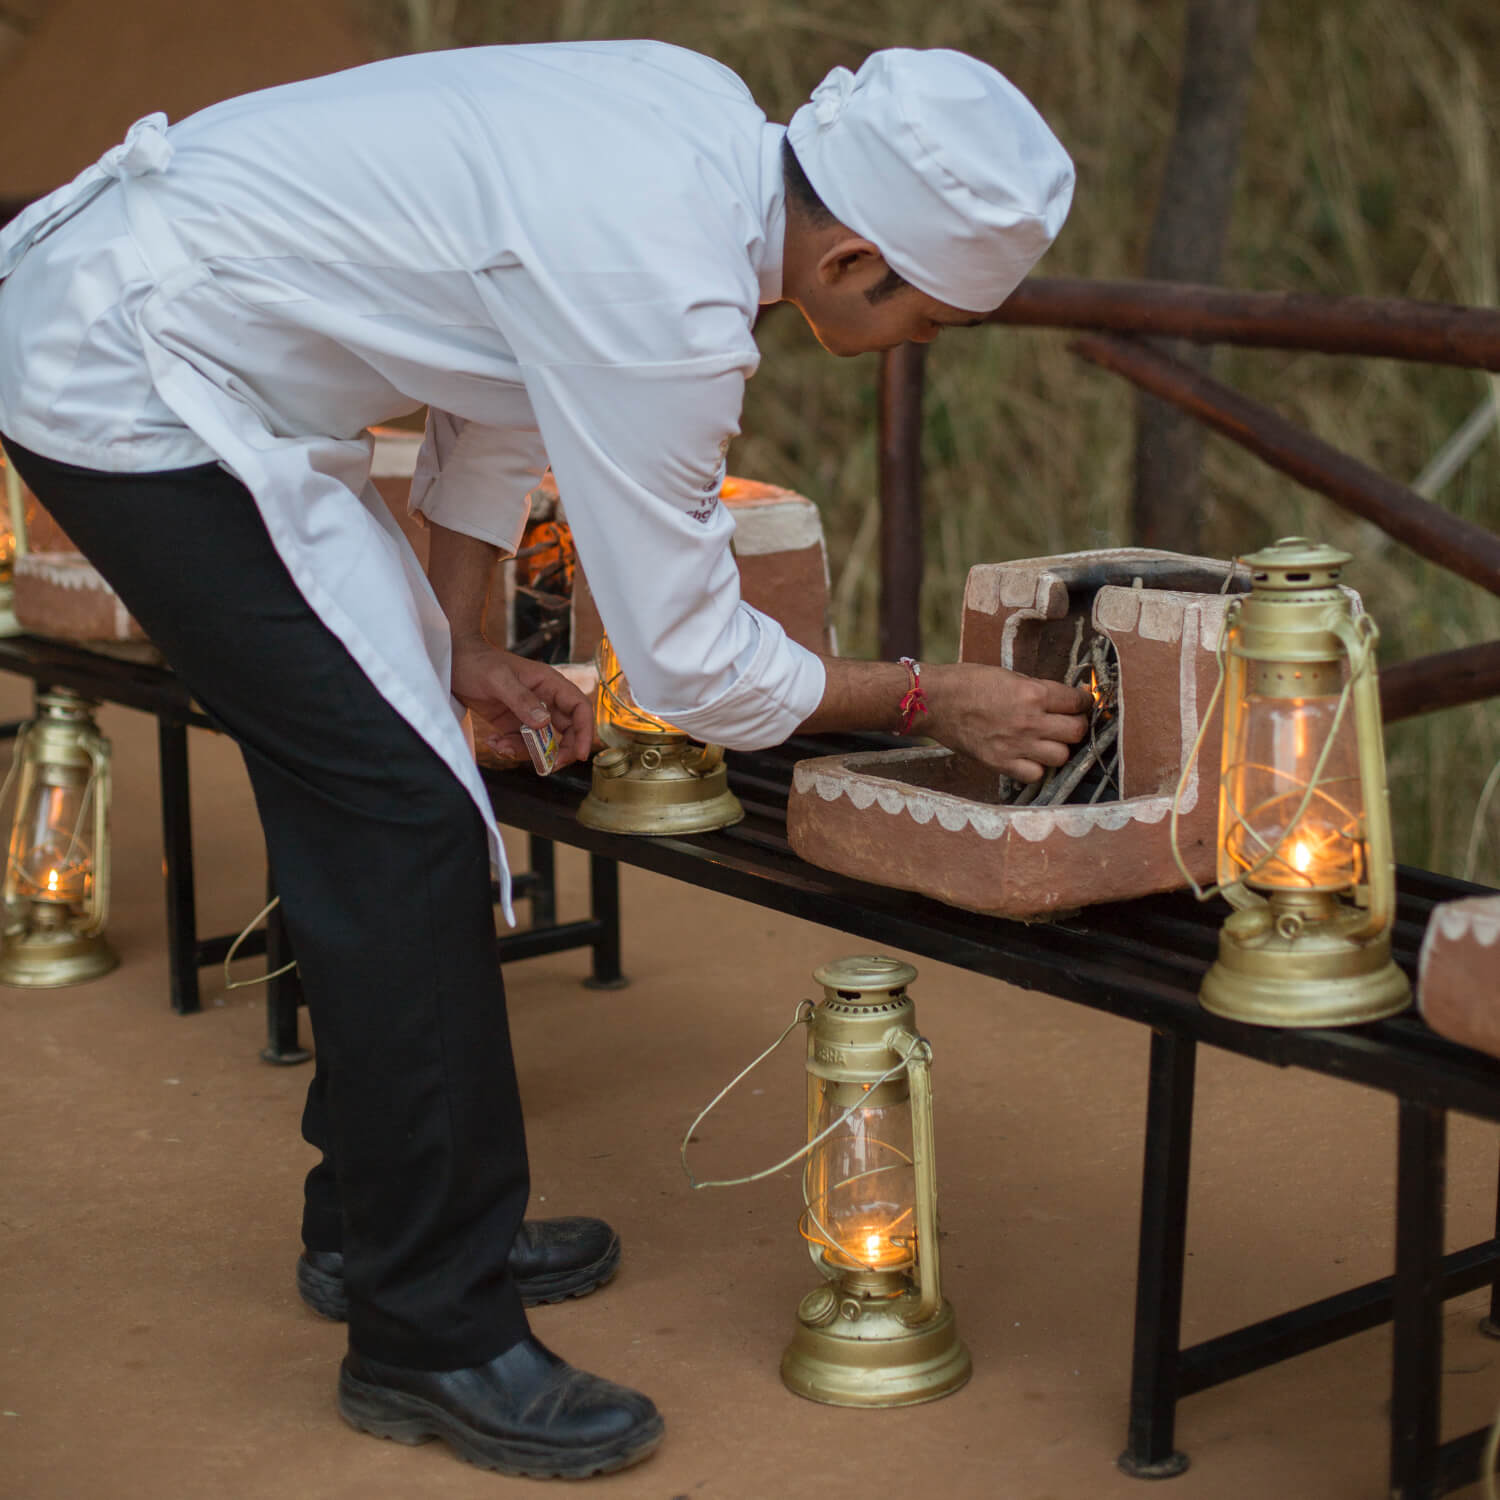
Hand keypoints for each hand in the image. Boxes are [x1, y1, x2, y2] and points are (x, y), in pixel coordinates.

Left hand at [450, 635, 593, 769]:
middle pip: (567, 730)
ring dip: (524, 752)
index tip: (580, 754)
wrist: (453, 661)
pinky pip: (521, 743)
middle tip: (547, 765)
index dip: (585, 731)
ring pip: (542, 742)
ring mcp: (529, 713)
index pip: (579, 707)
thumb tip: (544, 723)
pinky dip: (508, 749)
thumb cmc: (476, 662)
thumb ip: (521, 700)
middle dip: (559, 751)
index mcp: (549, 683)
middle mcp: (544, 699)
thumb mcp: (498, 679)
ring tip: (499, 745)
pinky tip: (492, 741)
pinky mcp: (512, 723)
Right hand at [919, 662, 1089, 781]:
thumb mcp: (1009, 676)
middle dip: (1076, 726)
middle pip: (1076, 732)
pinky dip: (1037, 768)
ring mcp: (1016, 745)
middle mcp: (1030, 721)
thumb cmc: (968, 682)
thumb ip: (1037, 690)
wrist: (936, 701)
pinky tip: (1030, 757)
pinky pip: (1035, 775)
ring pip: (1062, 756)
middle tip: (1067, 722)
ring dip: (1059, 749)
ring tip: (1048, 742)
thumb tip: (1060, 700)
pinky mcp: (1001, 763)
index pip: (1077, 702)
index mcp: (1033, 693)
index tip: (1081, 703)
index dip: (1084, 702)